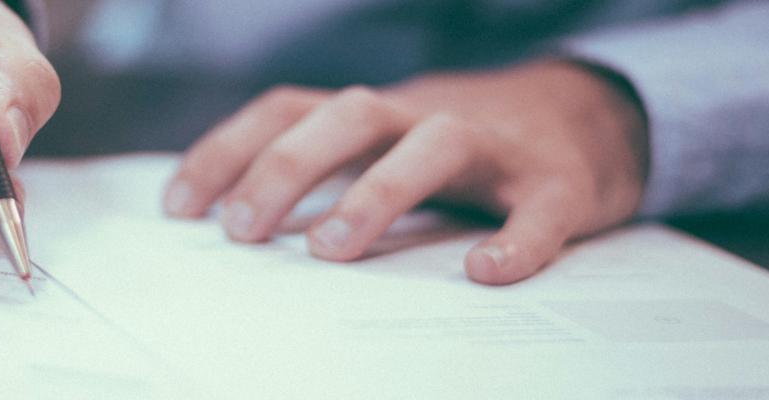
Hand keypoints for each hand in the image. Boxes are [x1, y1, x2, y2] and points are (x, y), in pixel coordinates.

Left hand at [163, 60, 647, 283]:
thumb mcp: (383, 148)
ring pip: (434, 144)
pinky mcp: (559, 183)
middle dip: (287, 167)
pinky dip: (516, 239)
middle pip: (349, 116)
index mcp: (375, 114)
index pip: (287, 110)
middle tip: (242, 231)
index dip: (228, 151)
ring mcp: (495, 146)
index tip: (179, 207)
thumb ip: (323, 175)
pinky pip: (540, 208)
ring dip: (377, 190)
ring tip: (331, 249)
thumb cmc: (461, 151)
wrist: (589, 120)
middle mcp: (425, 116)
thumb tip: (233, 229)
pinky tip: (487, 272)